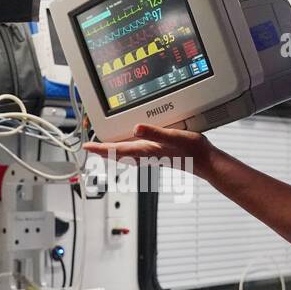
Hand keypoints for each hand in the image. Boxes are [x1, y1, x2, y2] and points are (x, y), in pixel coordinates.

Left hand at [83, 124, 213, 174]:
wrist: (204, 161)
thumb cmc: (191, 150)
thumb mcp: (173, 136)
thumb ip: (154, 133)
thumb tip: (136, 128)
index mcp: (145, 149)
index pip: (116, 150)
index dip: (99, 149)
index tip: (86, 147)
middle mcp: (145, 154)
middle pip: (117, 154)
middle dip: (102, 150)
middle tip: (89, 147)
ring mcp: (150, 155)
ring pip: (125, 154)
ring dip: (112, 151)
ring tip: (102, 147)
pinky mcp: (156, 153)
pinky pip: (134, 152)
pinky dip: (125, 149)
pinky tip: (128, 145)